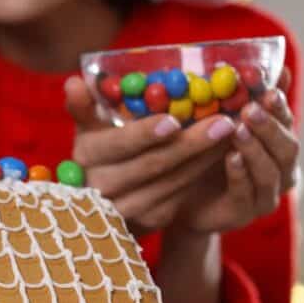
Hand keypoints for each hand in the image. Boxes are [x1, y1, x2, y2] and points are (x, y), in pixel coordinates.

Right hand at [65, 75, 235, 234]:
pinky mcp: (149, 220)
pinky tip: (221, 152)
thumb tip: (74, 82)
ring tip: (229, 132)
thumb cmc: (103, 149)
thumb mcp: (90, 128)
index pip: (117, 144)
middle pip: (151, 165)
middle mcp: (101, 187)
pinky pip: (180, 195)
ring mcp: (126, 208)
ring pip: (171, 182)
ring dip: (204, 157)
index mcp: (86, 156)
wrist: (107, 197)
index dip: (144, 134)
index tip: (173, 120)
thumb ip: (83, 105)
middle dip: (190, 143)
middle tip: (223, 121)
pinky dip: (202, 173)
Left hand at [176, 71, 298, 233]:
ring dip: (256, 149)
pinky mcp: (244, 213)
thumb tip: (266, 65)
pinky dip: (240, 174)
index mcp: (277, 145)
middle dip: (270, 126)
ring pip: (271, 172)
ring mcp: (265, 195)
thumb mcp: (217, 125)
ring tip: (239, 129)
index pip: (286, 122)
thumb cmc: (202, 158)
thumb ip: (240, 100)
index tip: (266, 88)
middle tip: (252, 108)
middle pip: (288, 148)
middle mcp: (279, 171)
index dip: (279, 104)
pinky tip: (230, 158)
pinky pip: (247, 193)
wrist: (179, 201)